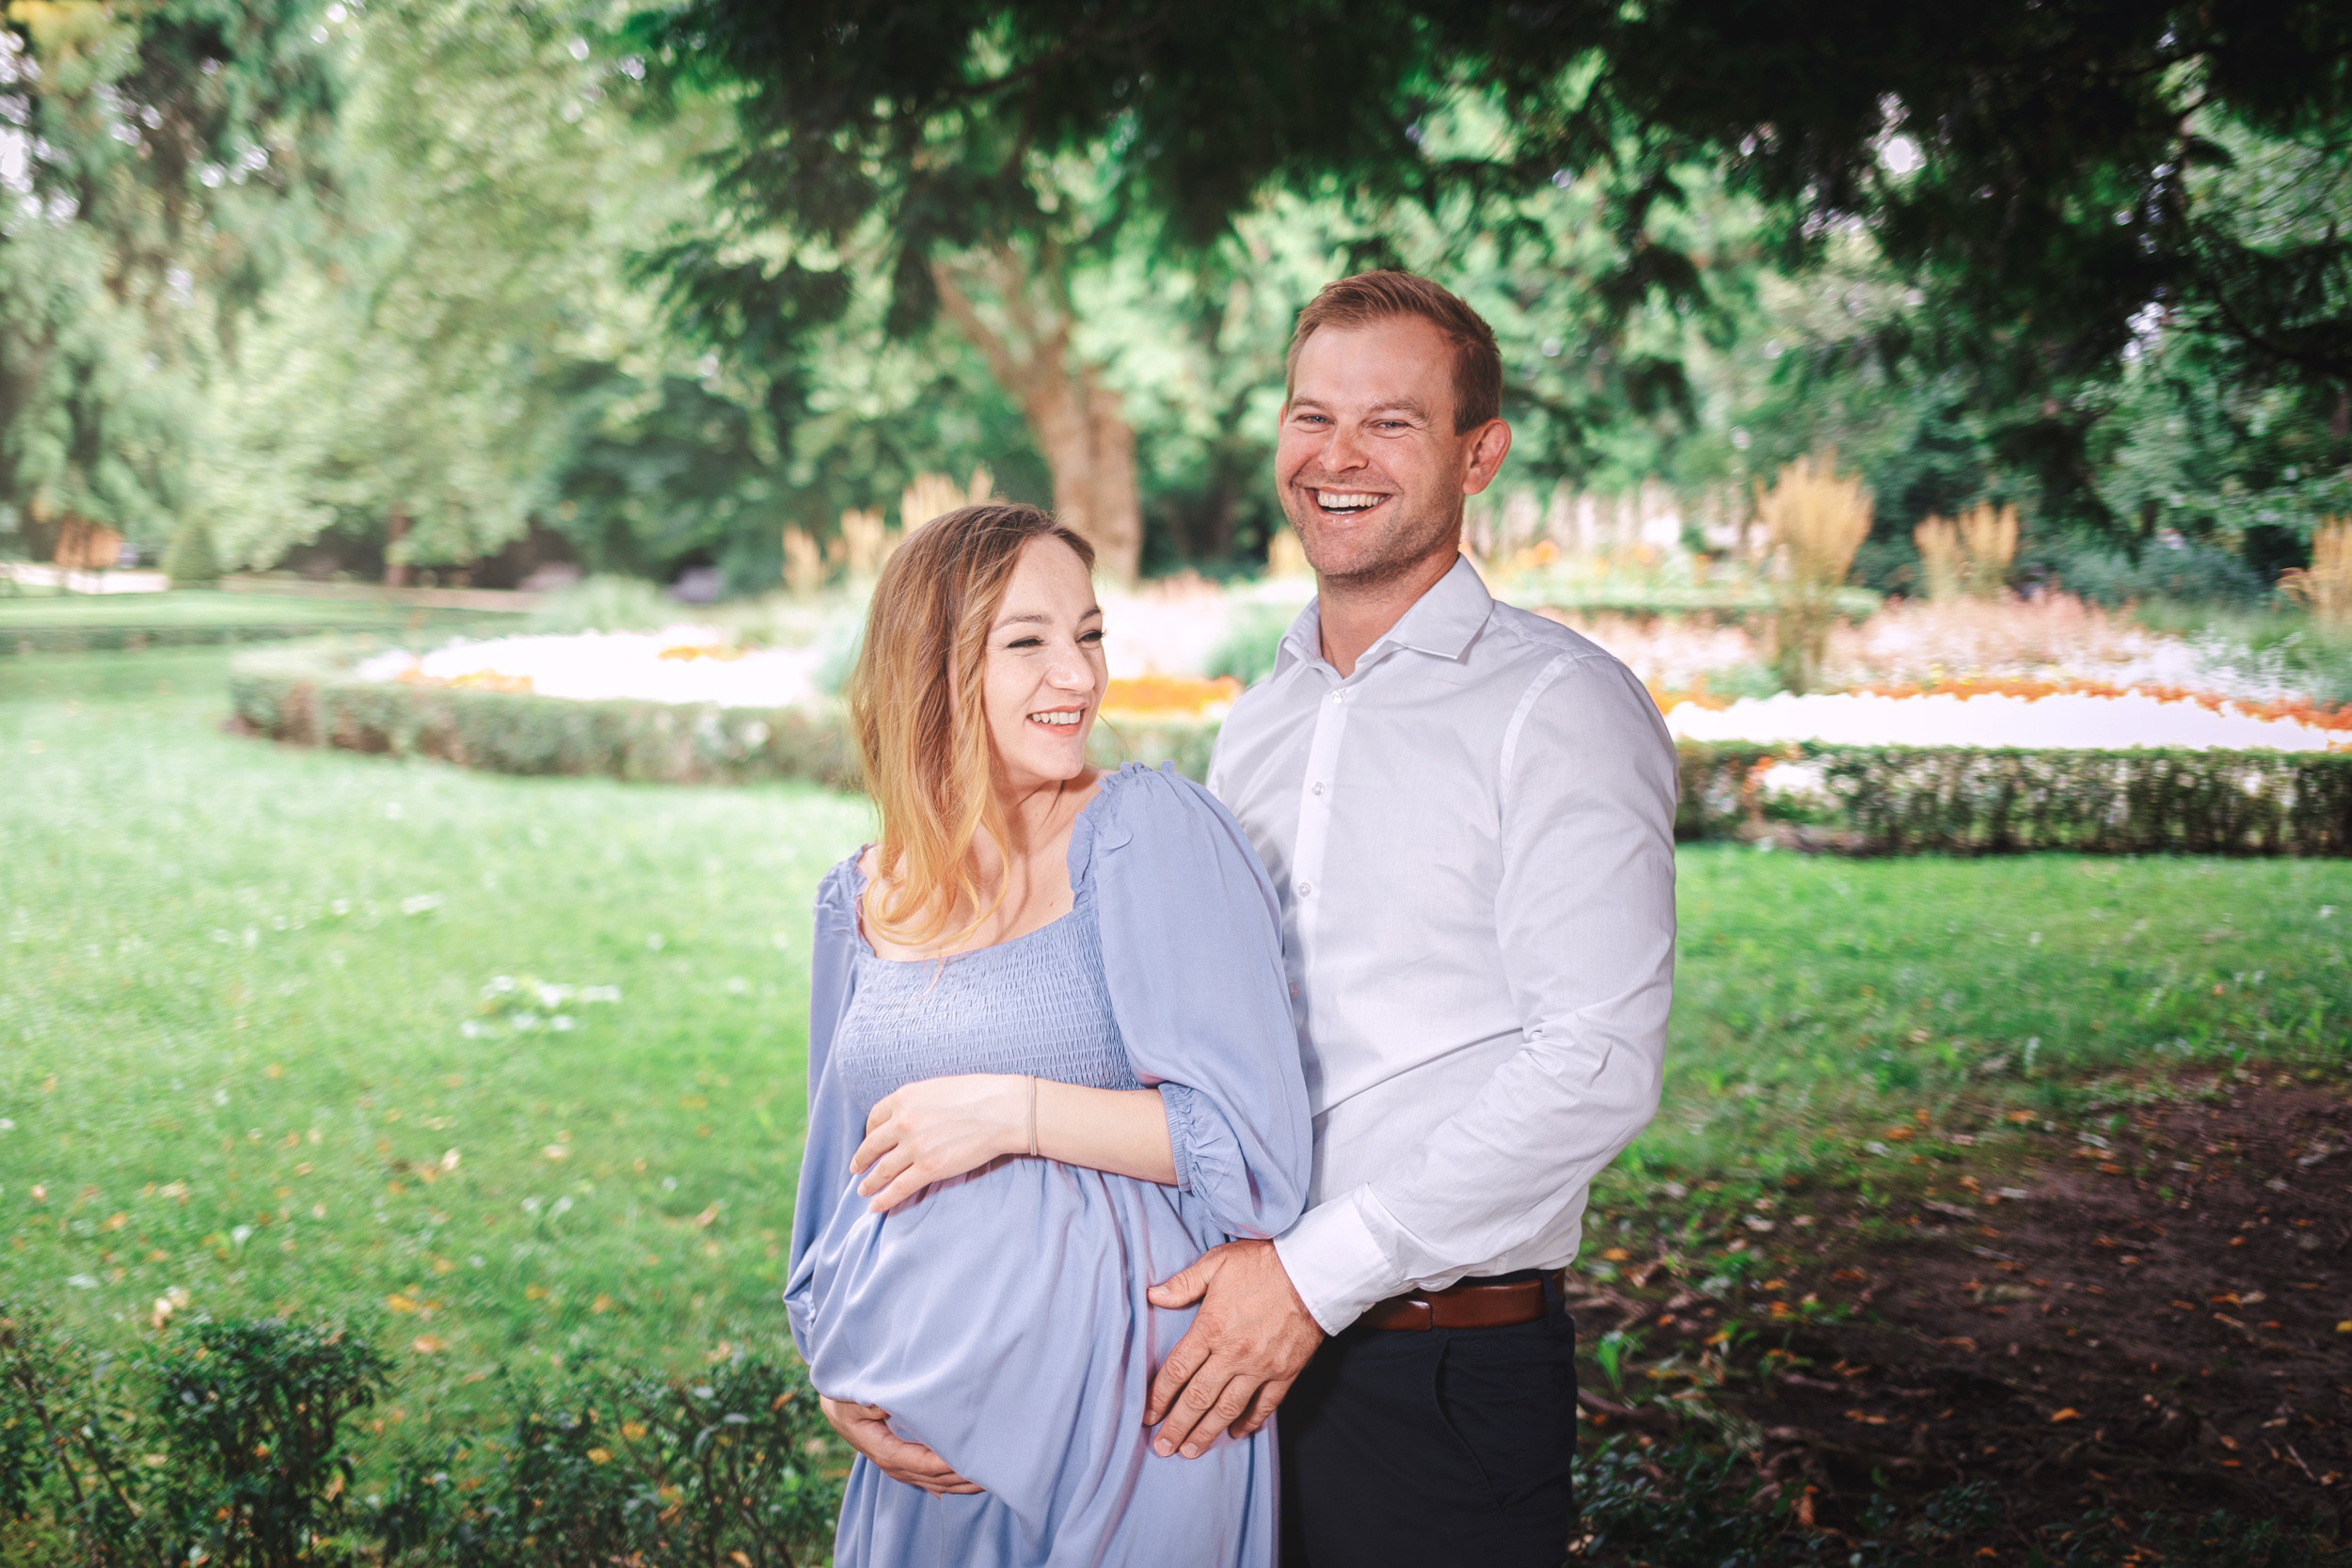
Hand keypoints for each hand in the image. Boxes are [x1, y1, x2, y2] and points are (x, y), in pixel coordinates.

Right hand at [818, 1395, 982, 1494]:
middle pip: (934, 1478)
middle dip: (963, 1476)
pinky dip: (952, 1484)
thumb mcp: (858, 1396)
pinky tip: (972, 1485)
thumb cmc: (848, 1399)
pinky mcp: (905, 1466)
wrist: (837, 1408)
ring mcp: (900, 1469)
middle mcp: (894, 1466)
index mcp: (885, 1450)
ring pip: (936, 1484)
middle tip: (993, 1470)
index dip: (947, 1463)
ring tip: (991, 1478)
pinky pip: (931, 1481)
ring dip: (962, 1483)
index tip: (971, 1458)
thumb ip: (878, 1401)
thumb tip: (896, 1402)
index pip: (922, 1462)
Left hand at [851, 1074, 1027, 1211]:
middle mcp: (902, 1122)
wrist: (1002, 1110)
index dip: (869, 1132)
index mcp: (903, 1098)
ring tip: (862, 1190)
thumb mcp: (937, 1087)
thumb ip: (917, 1101)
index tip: (870, 1139)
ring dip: (868, 1182)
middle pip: (872, 1145)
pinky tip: (875, 1206)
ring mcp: (914, 1147)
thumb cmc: (978, 1094)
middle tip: (856, 1168)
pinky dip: (883, 1199)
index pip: (874, 1118)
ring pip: (882, 1170)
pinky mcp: (928, 1169)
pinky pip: (898, 1187)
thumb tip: (911, 1114)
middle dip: (862, 1159)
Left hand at [1143, 1239, 1324, 1457]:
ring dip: (1207, 1433)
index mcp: (1211, 1327)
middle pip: (1198, 1398)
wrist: (1314, 1271)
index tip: (1148, 1415)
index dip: (1159, 1396)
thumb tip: (1153, 1296)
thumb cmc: (1264, 1262)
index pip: (1177, 1370)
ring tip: (1190, 1452)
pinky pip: (1265, 1405)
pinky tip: (1236, 1433)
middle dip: (1177, 1426)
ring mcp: (1260, 1367)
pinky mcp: (1285, 1372)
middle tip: (1162, 1448)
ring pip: (1227, 1408)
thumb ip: (1184, 1283)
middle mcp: (1233, 1353)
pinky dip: (1249, 1422)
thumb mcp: (1217, 1262)